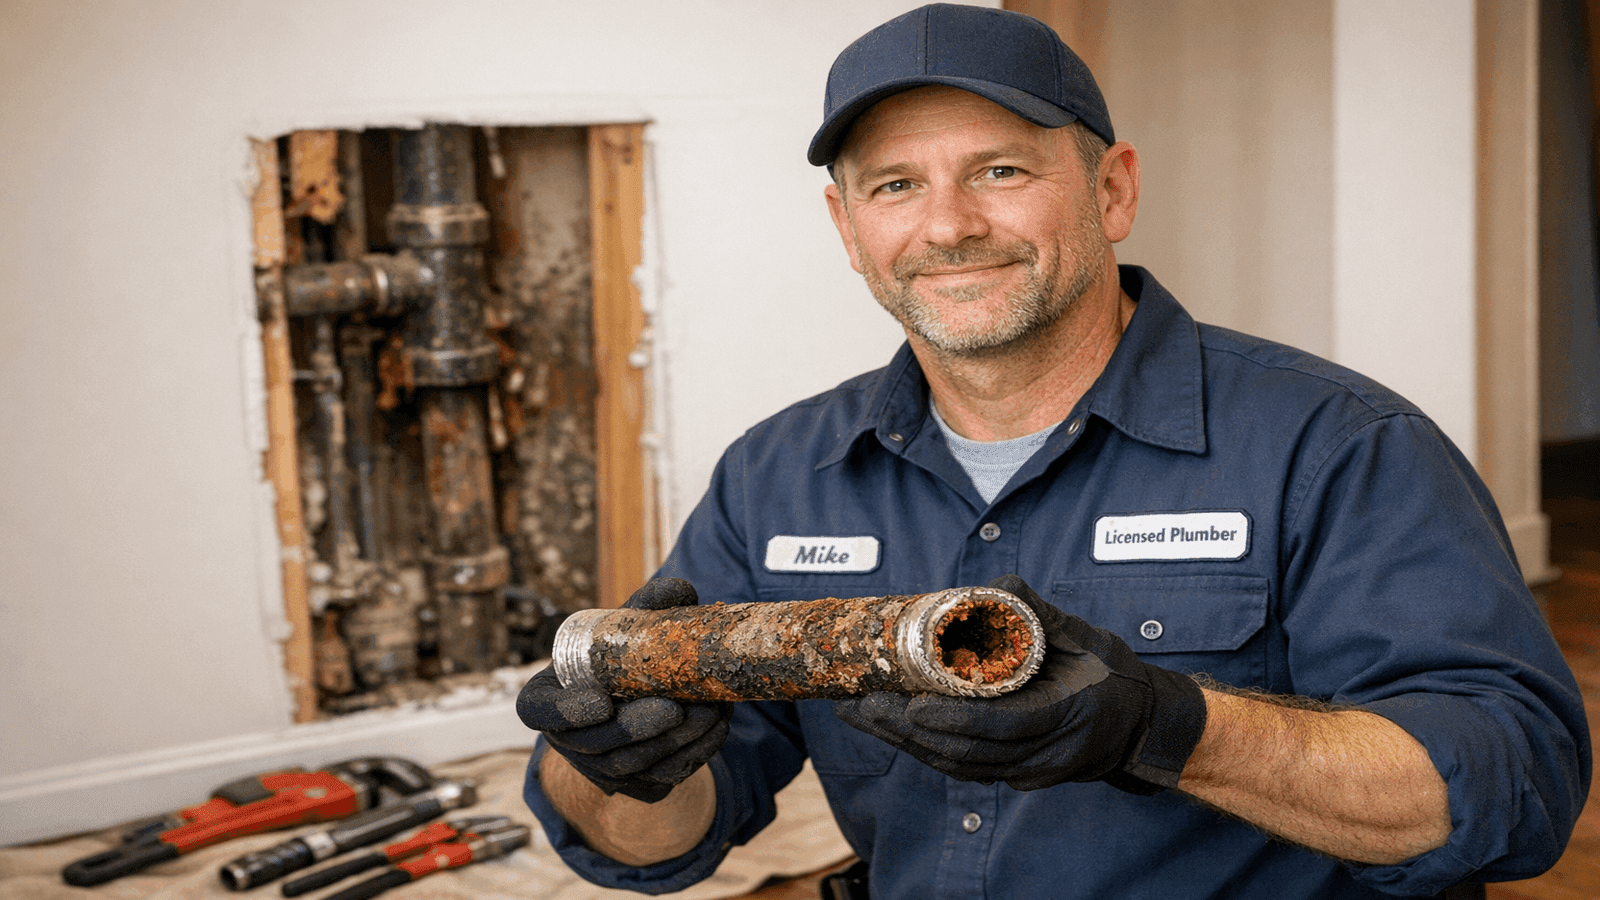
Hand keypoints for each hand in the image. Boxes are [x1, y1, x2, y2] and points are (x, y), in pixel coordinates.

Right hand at [517, 578, 732, 802]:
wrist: (636, 698)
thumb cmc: (619, 655)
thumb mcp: (623, 627)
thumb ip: (648, 606)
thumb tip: (682, 591)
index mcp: (547, 698)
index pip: (540, 712)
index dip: (566, 713)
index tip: (601, 701)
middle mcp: (569, 740)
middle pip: (597, 746)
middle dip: (637, 730)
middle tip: (673, 709)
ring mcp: (600, 769)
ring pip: (635, 766)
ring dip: (675, 743)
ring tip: (710, 713)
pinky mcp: (636, 786)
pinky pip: (663, 778)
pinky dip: (693, 755)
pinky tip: (717, 728)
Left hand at [834, 574, 1206, 792]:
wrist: (1140, 726)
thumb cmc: (1111, 674)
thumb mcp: (1083, 635)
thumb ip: (1037, 612)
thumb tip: (995, 588)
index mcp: (1067, 715)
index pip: (1002, 727)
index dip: (953, 719)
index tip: (911, 704)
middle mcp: (1048, 754)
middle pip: (967, 753)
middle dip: (907, 732)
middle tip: (860, 705)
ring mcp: (1032, 773)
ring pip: (958, 766)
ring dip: (905, 744)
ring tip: (860, 715)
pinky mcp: (1017, 777)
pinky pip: (964, 769)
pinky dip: (924, 750)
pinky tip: (890, 731)